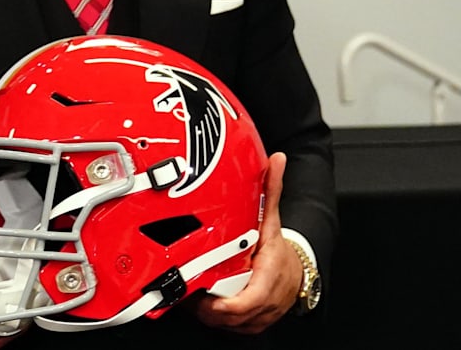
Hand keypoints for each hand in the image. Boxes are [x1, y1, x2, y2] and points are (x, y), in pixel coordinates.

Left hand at [190, 152, 300, 333]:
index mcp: (268, 278)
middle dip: (206, 307)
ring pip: (227, 325)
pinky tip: (206, 303)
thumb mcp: (274, 220)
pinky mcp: (252, 323)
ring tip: (194, 295)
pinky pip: (230, 327)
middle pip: (230, 317)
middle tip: (189, 290)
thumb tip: (278, 160)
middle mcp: (265, 302)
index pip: (245, 303)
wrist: (299, 270)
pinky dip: (217, 319)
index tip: (204, 297)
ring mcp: (259, 316)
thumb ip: (272, 190)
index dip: (222, 305)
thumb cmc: (280, 249)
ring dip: (208, 313)